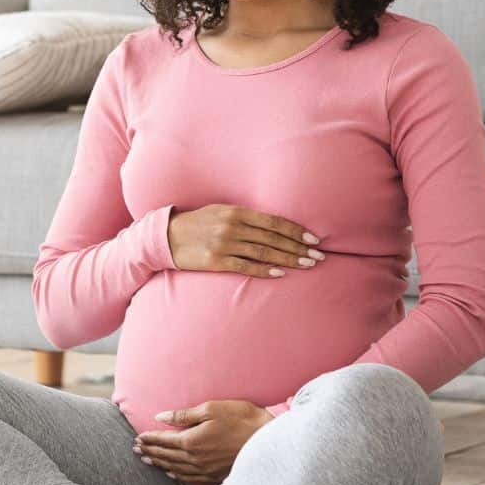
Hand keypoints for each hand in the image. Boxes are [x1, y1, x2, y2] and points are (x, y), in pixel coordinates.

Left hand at [133, 399, 274, 484]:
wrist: (268, 441)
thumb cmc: (241, 419)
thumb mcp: (211, 409)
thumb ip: (184, 415)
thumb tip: (161, 416)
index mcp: (191, 441)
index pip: (164, 441)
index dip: (149, 439)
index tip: (138, 437)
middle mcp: (195, 459)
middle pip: (166, 456)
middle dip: (149, 451)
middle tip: (135, 449)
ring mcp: (205, 470)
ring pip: (175, 468)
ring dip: (159, 463)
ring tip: (146, 460)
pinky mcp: (215, 476)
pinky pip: (189, 478)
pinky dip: (176, 474)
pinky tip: (171, 473)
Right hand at [165, 204, 324, 277]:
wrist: (165, 237)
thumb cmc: (196, 224)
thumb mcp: (220, 212)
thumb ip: (244, 217)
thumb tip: (273, 225)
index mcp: (235, 211)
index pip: (273, 221)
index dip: (296, 231)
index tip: (314, 239)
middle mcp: (232, 226)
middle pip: (273, 238)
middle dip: (299, 247)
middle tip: (319, 256)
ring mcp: (224, 244)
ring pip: (264, 252)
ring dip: (289, 259)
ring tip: (307, 265)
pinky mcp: (216, 261)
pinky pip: (246, 266)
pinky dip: (265, 269)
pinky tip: (281, 273)